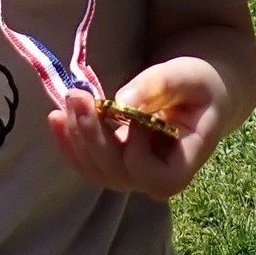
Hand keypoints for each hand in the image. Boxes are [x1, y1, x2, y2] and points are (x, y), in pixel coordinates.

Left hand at [47, 59, 227, 199]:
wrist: (198, 89)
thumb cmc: (199, 81)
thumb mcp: (188, 75)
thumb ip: (160, 85)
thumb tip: (122, 102)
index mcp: (187, 159)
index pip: (158, 179)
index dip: (139, 153)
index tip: (134, 114)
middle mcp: (159, 174)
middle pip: (119, 174)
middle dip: (93, 137)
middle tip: (77, 96)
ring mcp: (135, 171)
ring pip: (98, 170)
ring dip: (77, 137)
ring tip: (69, 99)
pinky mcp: (117, 158)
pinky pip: (88, 162)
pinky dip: (69, 141)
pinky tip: (55, 117)